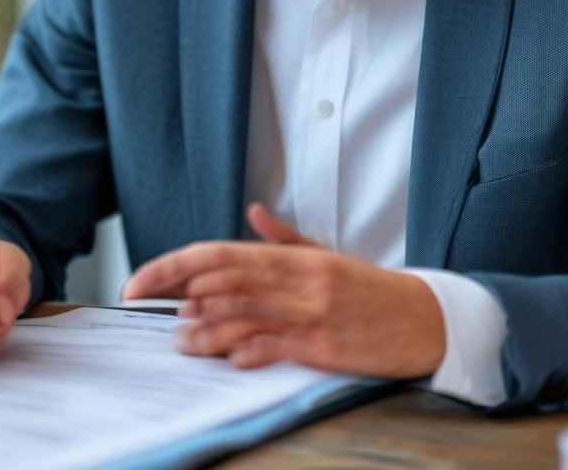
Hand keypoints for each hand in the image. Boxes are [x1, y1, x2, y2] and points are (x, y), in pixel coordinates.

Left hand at [122, 202, 444, 377]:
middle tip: (143, 302)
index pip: (220, 252)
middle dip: (174, 290)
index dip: (175, 264)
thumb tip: (252, 211)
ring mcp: (310, 312)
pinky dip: (249, 350)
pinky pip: (278, 346)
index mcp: (292, 256)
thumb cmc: (369, 288)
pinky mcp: (325, 345)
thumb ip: (283, 237)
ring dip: (205, 328)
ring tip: (181, 340)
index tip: (143, 279)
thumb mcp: (325, 254)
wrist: (424, 317)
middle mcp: (296, 279)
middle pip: (222, 279)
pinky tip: (229, 357)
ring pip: (243, 314)